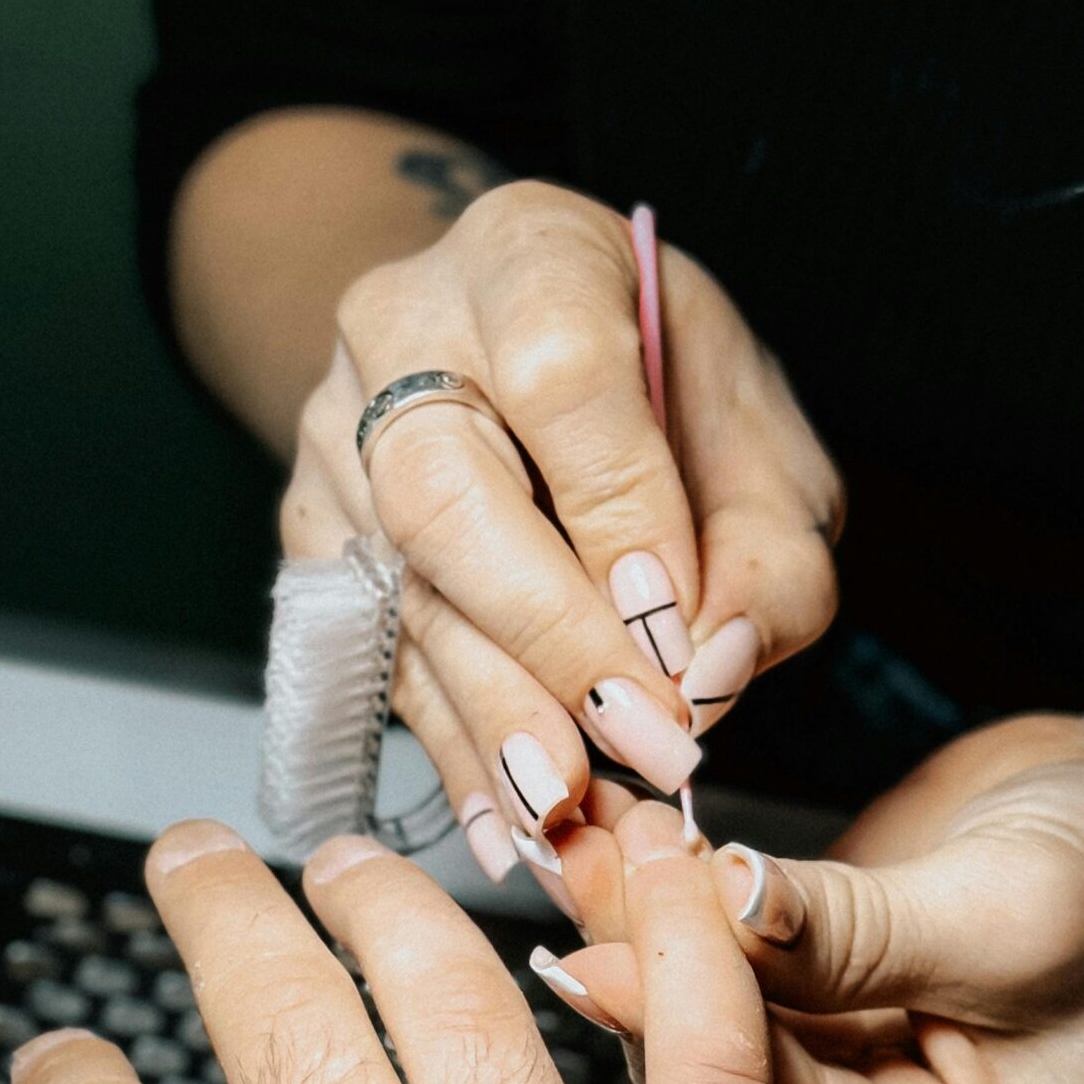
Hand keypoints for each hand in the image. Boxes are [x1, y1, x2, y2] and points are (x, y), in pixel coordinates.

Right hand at [281, 180, 839, 882]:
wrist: (523, 355)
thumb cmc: (660, 395)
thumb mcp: (761, 441)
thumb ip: (767, 549)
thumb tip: (711, 669)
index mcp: (527, 259)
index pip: (557, 382)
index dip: (617, 517)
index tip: (678, 634)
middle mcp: (403, 334)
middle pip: (441, 491)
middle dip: (546, 637)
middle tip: (636, 743)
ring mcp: (335, 438)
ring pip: (401, 590)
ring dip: (494, 718)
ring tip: (573, 813)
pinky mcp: (315, 539)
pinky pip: (375, 661)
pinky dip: (452, 753)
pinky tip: (505, 825)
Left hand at [544, 711, 1083, 1083]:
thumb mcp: (1017, 914)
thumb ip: (856, 931)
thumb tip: (717, 904)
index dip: (696, 1032)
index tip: (609, 948)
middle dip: (652, 970)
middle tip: (585, 864)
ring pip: (704, 1026)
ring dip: (644, 928)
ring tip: (590, 836)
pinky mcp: (809, 1014)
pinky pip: (718, 971)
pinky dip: (672, 905)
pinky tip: (622, 842)